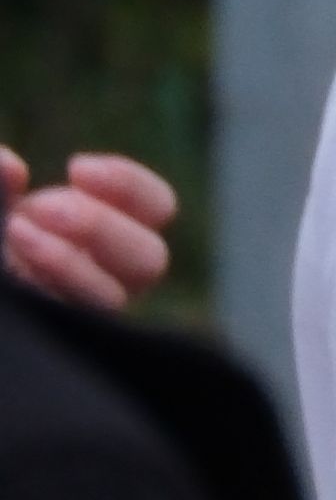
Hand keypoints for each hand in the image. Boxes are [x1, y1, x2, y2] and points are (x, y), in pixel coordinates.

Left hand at [0, 140, 172, 311]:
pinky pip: (70, 320)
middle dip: (99, 226)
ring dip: (68, 262)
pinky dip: (45, 287)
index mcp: (106, 230)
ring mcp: (81, 308)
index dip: (128, 185)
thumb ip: (1, 180)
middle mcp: (106, 272)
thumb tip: (10, 167)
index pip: (157, 208)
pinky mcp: (54, 332)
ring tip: (17, 230)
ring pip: (112, 297)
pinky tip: (13, 266)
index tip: (76, 168)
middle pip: (150, 258)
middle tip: (44, 208)